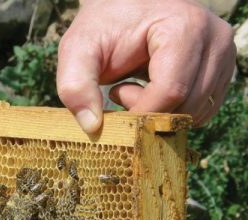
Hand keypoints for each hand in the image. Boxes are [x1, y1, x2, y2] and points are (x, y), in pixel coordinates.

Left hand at [57, 0, 236, 131]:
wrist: (122, 14)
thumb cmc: (101, 30)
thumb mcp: (78, 51)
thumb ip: (75, 86)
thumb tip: (92, 127)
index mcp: (185, 27)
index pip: (170, 91)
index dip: (139, 109)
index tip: (115, 94)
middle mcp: (215, 40)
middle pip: (185, 106)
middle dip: (148, 112)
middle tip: (124, 90)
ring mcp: (223, 57)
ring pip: (194, 114)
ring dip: (159, 113)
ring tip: (138, 87)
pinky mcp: (220, 73)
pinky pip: (201, 113)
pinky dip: (173, 113)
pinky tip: (153, 92)